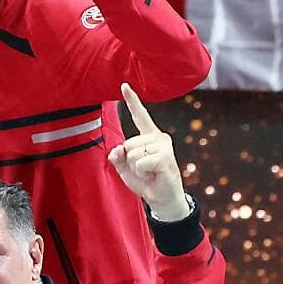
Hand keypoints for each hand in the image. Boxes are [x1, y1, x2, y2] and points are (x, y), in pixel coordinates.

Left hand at [108, 83, 193, 219]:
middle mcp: (158, 137)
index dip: (132, 100)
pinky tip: (154, 175)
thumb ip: (117, 157)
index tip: (124, 85)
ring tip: (149, 172)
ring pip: (132, 153)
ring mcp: (164, 146)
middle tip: (143, 169)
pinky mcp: (166, 157)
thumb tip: (117, 150)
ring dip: (136, 167)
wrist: (161, 198)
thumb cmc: (145, 180)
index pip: (140, 116)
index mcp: (148, 136)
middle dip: (129, 160)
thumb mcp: (125, 168)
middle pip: (127, 143)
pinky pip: (140, 162)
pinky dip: (142, 172)